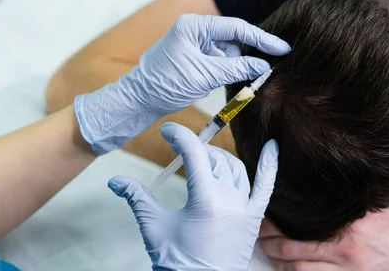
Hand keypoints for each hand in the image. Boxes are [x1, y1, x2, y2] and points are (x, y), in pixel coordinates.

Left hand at [74, 14, 289, 153]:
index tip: (282, 48)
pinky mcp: (193, 57)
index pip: (236, 27)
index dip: (262, 39)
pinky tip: (233, 81)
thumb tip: (263, 66)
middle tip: (272, 66)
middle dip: (249, 53)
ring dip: (237, 65)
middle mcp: (194, 30)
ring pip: (227, 51)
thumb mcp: (205, 76)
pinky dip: (227, 71)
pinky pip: (218, 60)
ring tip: (248, 79)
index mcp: (194, 25)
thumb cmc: (165, 84)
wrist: (138, 100)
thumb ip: (236, 69)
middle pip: (233, 38)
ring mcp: (193, 43)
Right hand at [109, 122, 278, 270]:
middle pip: (214, 158)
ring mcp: (244, 209)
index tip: (167, 131)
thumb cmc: (175, 261)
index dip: (179, 136)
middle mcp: (229, 200)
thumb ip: (137, 197)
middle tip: (179, 152)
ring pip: (234, 168)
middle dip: (195, 150)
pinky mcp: (253, 219)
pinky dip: (269, 165)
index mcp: (204, 200)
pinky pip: (265, 186)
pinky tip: (273, 146)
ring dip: (218, 158)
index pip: (193, 153)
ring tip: (203, 158)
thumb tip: (115, 181)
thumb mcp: (153, 227)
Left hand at [260, 200, 388, 270]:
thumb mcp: (379, 203)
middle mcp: (347, 253)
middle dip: (270, 244)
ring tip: (269, 251)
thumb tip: (321, 181)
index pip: (302, 225)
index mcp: (351, 228)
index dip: (277, 222)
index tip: (264, 214)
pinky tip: (290, 269)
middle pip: (294, 253)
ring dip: (280, 263)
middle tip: (258, 234)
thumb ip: (350, 198)